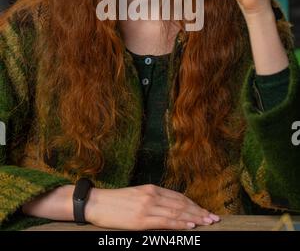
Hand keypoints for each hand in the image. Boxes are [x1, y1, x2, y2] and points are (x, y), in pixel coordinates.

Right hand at [85, 184, 219, 229]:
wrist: (97, 203)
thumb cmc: (116, 202)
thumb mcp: (137, 196)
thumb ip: (153, 201)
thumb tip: (171, 210)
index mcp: (151, 189)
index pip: (178, 197)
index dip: (193, 204)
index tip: (205, 211)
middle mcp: (152, 195)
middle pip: (181, 204)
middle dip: (199, 211)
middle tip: (213, 218)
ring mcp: (147, 207)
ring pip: (177, 212)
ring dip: (194, 218)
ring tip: (207, 222)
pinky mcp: (141, 219)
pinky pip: (165, 222)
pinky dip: (180, 224)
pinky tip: (190, 226)